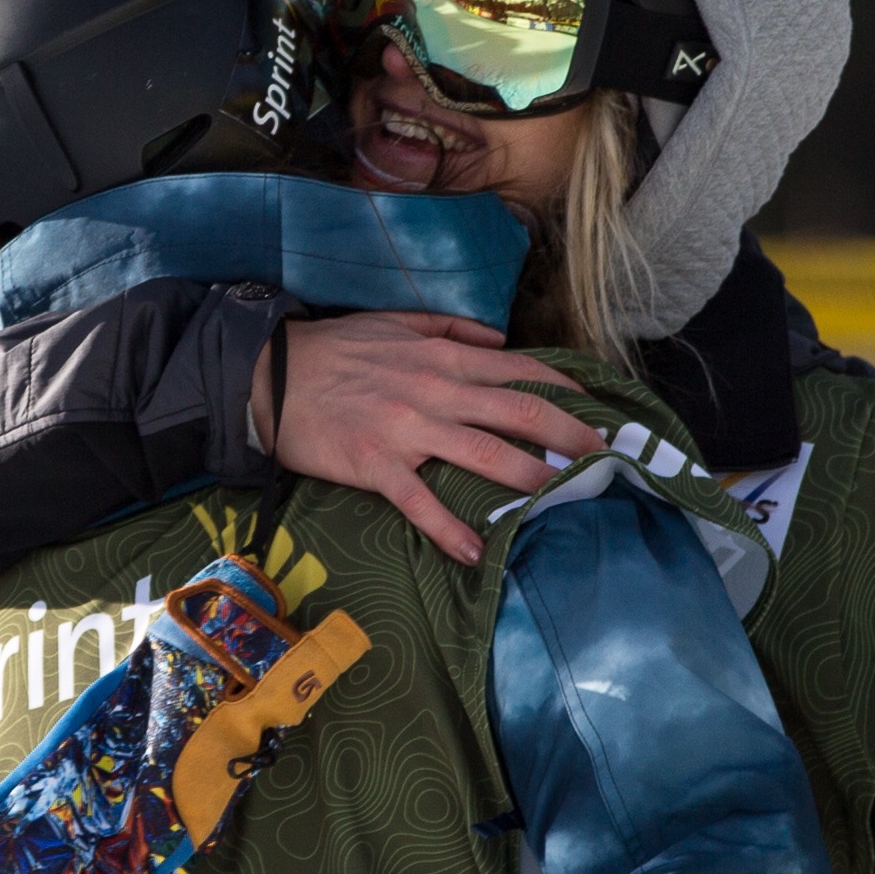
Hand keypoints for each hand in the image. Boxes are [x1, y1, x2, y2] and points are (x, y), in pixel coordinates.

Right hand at [252, 311, 605, 562]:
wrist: (270, 376)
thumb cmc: (334, 349)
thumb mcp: (396, 322)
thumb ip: (450, 329)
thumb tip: (498, 340)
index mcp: (443, 358)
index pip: (519, 372)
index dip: (563, 392)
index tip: (596, 411)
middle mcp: (436, 391)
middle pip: (518, 413)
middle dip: (568, 436)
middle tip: (604, 459)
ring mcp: (408, 430)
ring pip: (484, 453)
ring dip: (530, 477)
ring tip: (565, 498)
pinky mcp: (377, 465)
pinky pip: (421, 502)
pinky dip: (450, 529)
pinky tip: (476, 551)